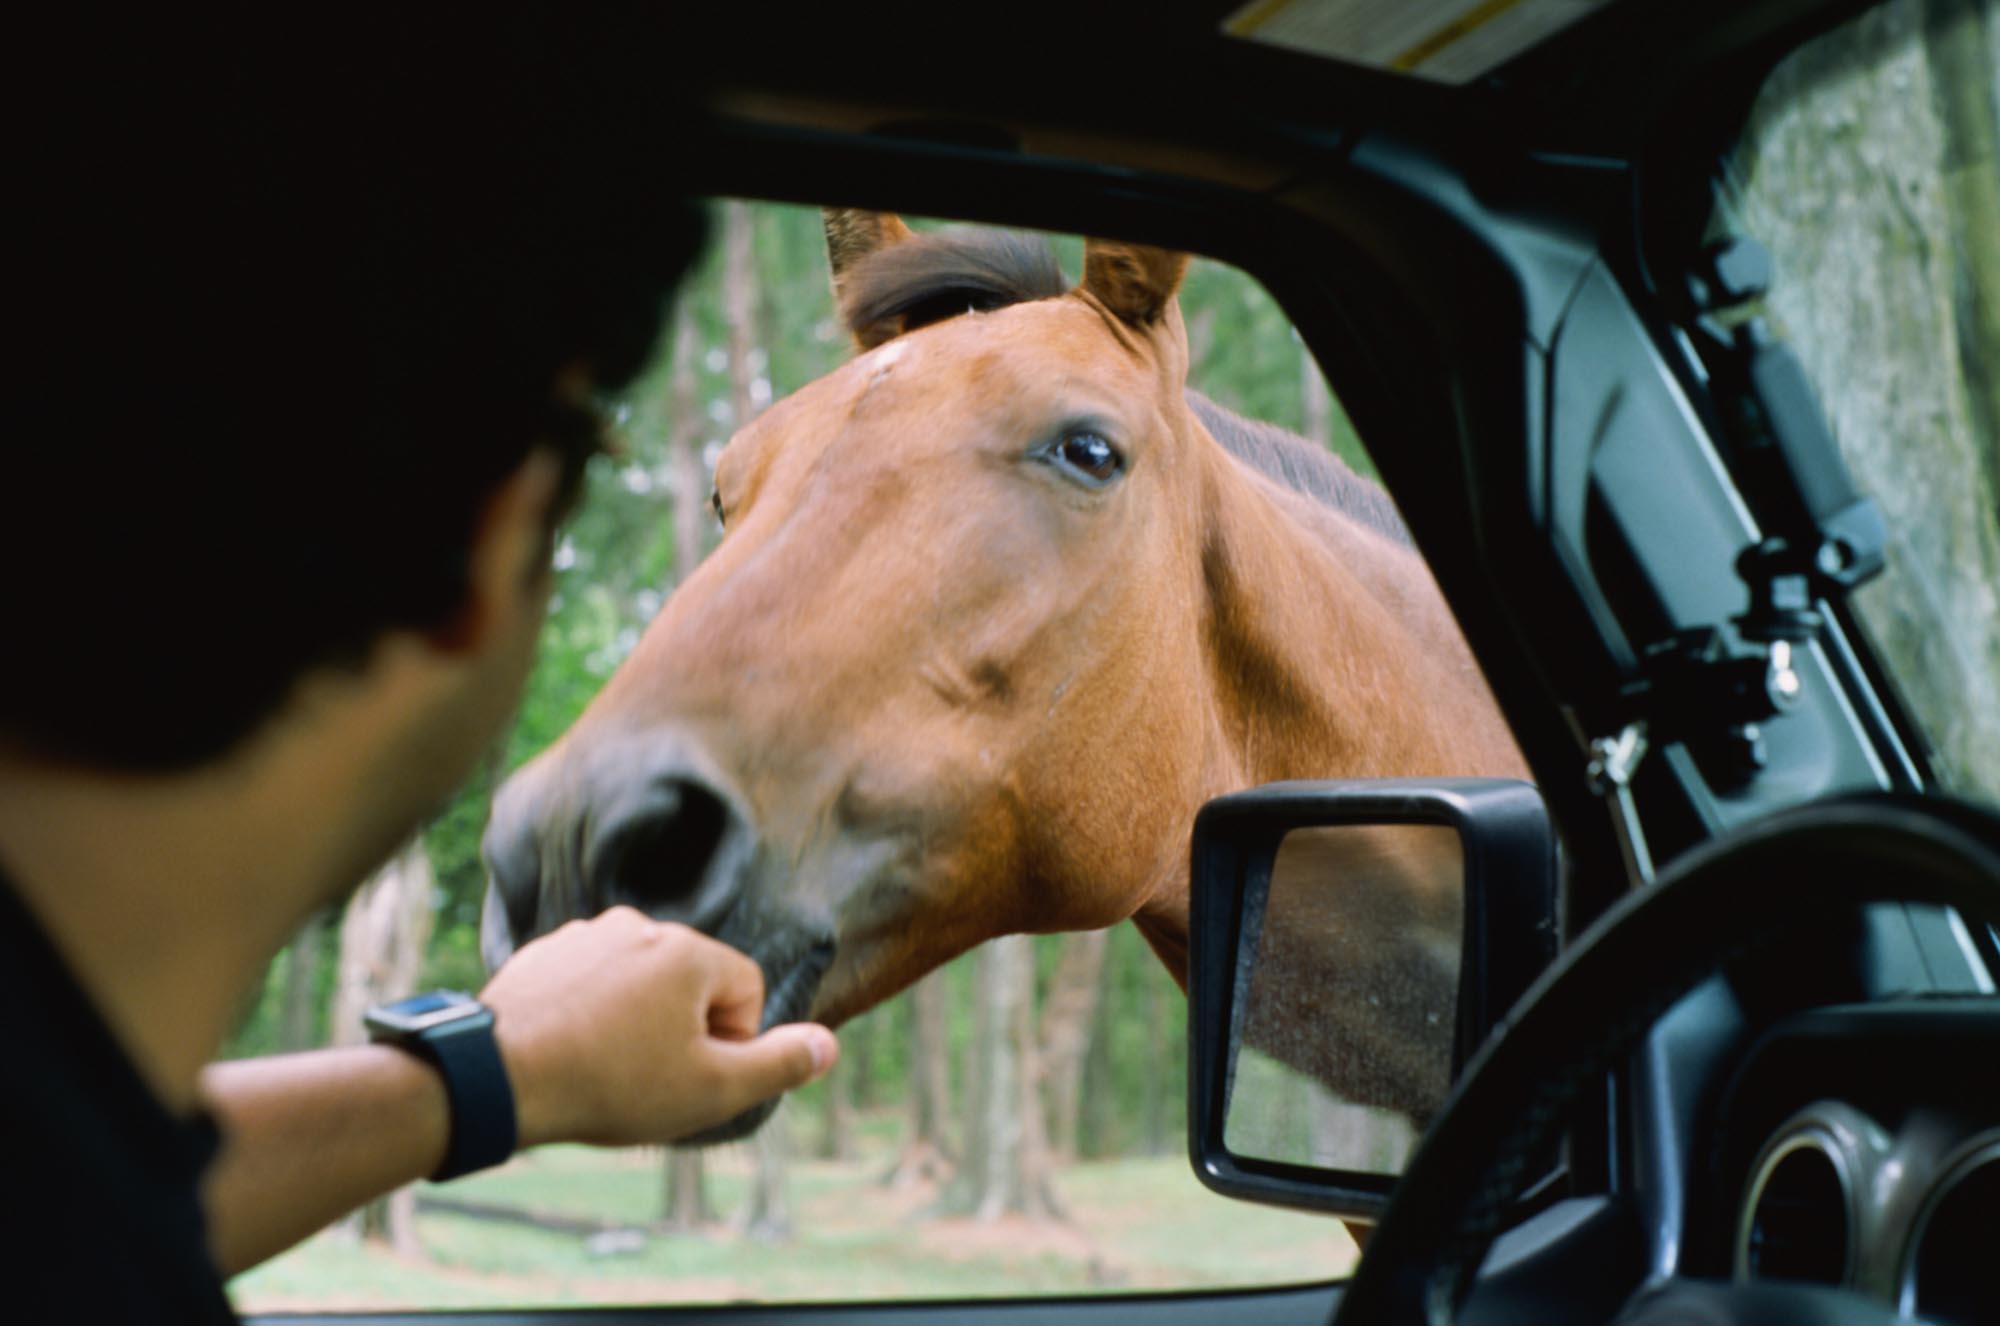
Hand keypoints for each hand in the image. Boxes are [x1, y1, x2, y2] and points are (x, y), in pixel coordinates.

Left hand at [478, 906, 836, 1148]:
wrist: (497, 1077)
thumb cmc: (610, 1084)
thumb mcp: (711, 1090)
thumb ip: (778, 1064)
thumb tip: (829, 1046)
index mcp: (688, 951)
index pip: (746, 990)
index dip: (731, 1043)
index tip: (690, 1074)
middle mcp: (640, 925)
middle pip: (692, 983)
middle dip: (682, 1029)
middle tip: (646, 1077)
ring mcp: (586, 934)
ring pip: (640, 982)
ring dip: (636, 1019)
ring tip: (604, 1066)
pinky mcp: (544, 952)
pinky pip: (592, 981)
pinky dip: (591, 1012)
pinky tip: (570, 1050)